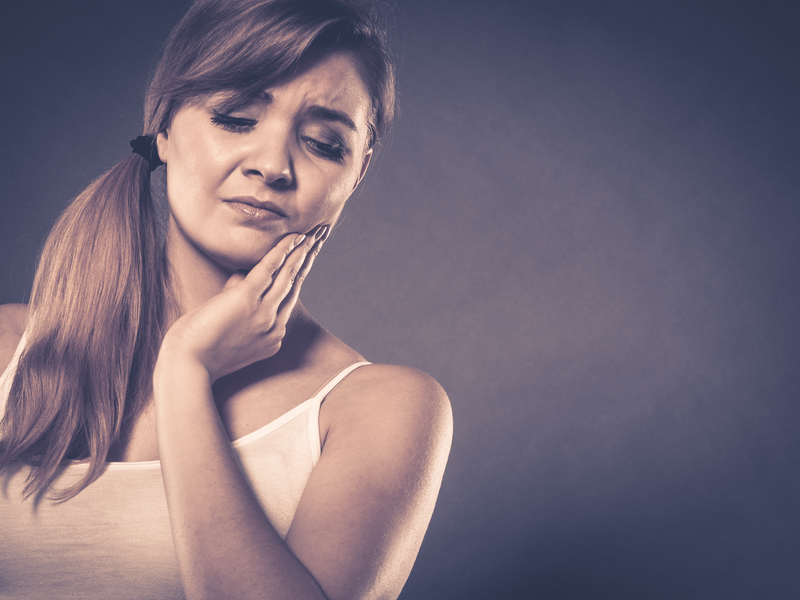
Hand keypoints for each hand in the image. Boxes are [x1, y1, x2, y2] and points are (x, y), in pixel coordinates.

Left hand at [159, 225, 328, 381]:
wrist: (187, 367)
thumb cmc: (198, 350)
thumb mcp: (226, 325)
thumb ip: (237, 298)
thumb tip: (242, 274)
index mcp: (271, 335)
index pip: (290, 295)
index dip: (301, 271)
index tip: (310, 254)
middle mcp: (274, 326)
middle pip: (296, 283)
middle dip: (310, 255)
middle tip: (322, 234)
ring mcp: (263, 314)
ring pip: (289, 275)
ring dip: (304, 249)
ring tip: (315, 231)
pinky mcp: (247, 301)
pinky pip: (270, 270)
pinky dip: (283, 251)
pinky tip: (294, 237)